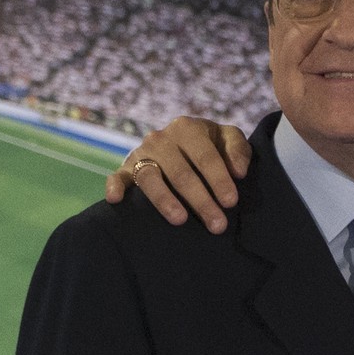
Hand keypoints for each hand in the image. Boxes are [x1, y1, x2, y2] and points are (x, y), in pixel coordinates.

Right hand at [106, 117, 252, 233]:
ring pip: (151, 177)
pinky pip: (117, 176)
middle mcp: (162, 139)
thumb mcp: (228, 138)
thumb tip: (239, 172)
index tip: (231, 202)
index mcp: (188, 128)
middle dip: (201, 201)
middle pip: (181, 173)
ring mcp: (142, 153)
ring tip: (180, 220)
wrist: (181, 141)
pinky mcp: (126, 168)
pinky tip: (116, 201)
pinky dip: (114, 186)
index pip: (206, 157)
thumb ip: (238, 150)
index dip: (219, 180)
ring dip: (165, 201)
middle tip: (217, 225)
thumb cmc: (210, 144)